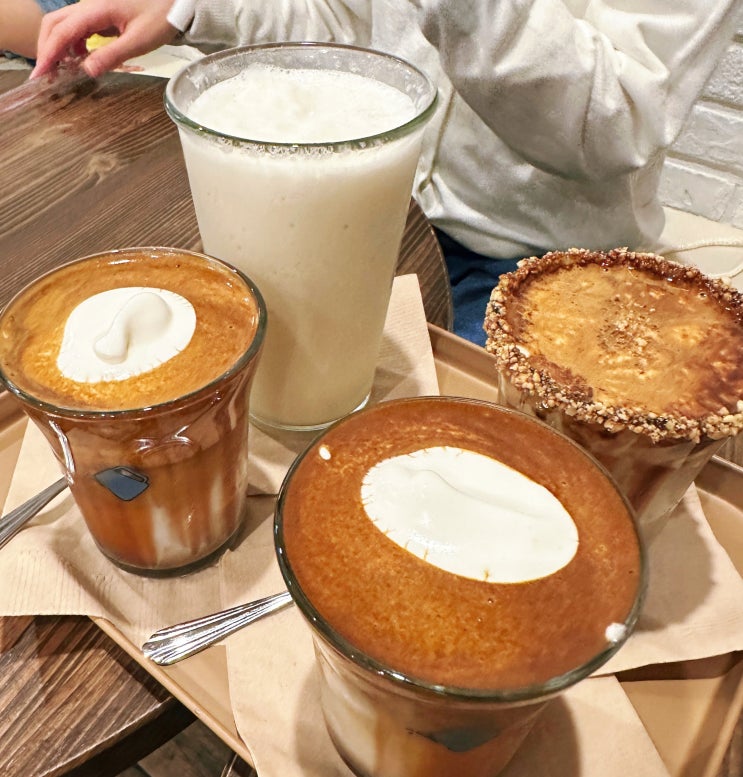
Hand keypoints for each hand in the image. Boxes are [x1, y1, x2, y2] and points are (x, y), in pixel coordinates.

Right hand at [31, 0, 178, 78]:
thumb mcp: (138, 41)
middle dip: (47, 49)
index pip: (62, 32)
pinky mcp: (99, 14)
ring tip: (61, 70)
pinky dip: (71, 43)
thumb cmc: (159, 18)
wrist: (172, 3)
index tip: (40, 73)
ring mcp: (92, 8)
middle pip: (54, 24)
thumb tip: (87, 70)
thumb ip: (112, 55)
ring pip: (63, 24)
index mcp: (96, 10)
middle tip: (46, 74)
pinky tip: (79, 58)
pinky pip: (76, 27)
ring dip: (57, 46)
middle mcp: (88, 6)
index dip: (48, 54)